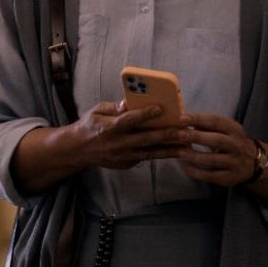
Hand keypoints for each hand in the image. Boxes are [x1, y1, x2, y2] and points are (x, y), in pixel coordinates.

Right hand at [66, 100, 184, 169]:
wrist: (77, 151)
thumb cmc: (90, 126)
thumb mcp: (97, 111)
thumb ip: (114, 107)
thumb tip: (129, 102)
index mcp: (110, 128)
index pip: (130, 120)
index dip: (145, 114)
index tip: (161, 108)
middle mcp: (119, 144)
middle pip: (147, 139)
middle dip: (169, 134)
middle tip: (187, 130)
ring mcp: (124, 157)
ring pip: (152, 152)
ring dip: (172, 149)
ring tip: (190, 144)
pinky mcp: (127, 164)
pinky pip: (148, 158)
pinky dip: (163, 154)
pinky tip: (178, 150)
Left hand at [175, 113, 261, 187]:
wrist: (253, 163)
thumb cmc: (231, 142)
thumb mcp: (225, 130)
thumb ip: (206, 126)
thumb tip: (182, 120)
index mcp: (234, 130)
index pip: (216, 121)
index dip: (198, 119)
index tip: (181, 118)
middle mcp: (237, 145)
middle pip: (217, 140)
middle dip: (197, 137)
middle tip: (179, 135)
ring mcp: (234, 163)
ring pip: (212, 160)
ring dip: (194, 156)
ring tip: (179, 153)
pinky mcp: (228, 178)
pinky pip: (210, 175)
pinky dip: (196, 172)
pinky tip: (186, 167)